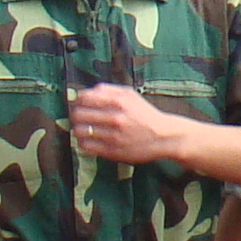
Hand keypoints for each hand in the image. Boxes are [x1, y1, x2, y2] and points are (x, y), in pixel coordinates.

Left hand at [66, 84, 186, 164]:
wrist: (164, 137)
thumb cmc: (146, 115)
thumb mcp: (131, 95)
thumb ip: (109, 89)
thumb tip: (88, 91)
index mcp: (119, 101)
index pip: (84, 98)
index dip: (78, 100)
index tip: (81, 104)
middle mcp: (115, 117)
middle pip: (78, 114)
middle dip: (76, 115)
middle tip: (81, 117)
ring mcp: (113, 135)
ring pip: (80, 131)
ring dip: (79, 129)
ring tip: (85, 129)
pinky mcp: (113, 151)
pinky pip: (86, 145)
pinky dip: (83, 142)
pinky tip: (90, 139)